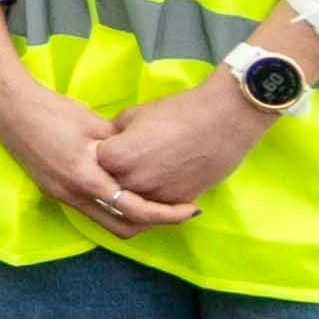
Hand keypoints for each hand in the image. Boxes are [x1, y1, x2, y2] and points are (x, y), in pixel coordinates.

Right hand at [0, 11, 186, 236]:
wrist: (7, 108)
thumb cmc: (52, 110)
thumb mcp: (94, 124)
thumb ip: (121, 146)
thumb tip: (146, 158)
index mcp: (86, 177)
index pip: (135, 209)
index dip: (166, 213)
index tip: (190, 208)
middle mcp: (73, 195)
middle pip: (123, 228)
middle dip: (153, 224)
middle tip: (177, 211)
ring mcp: (61, 196)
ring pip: (106, 224)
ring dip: (132, 218)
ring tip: (156, 203)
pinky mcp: (54, 191)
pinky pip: (92, 211)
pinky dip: (113, 209)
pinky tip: (126, 192)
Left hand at [99, 77, 279, 214]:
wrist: (224, 119)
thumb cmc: (177, 111)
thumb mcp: (135, 115)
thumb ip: (114, 133)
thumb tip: (107, 142)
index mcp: (115, 158)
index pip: (94, 162)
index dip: (102, 153)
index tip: (111, 145)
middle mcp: (132, 181)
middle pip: (110, 185)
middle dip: (114, 174)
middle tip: (128, 160)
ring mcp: (156, 195)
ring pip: (134, 202)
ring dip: (134, 191)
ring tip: (146, 170)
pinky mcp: (179, 202)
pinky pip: (158, 207)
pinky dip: (156, 198)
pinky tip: (162, 181)